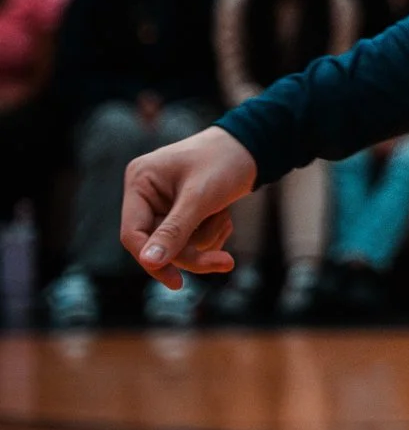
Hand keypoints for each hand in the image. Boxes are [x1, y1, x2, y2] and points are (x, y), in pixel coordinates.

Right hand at [119, 126, 255, 289]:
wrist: (255, 146)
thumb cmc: (226, 162)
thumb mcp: (200, 197)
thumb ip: (175, 230)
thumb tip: (149, 262)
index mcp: (140, 182)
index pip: (133, 234)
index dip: (152, 261)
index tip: (176, 282)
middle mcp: (147, 194)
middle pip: (159, 245)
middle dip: (193, 251)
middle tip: (226, 262)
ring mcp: (164, 204)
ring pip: (179, 246)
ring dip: (207, 238)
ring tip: (224, 214)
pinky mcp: (183, 212)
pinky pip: (193, 240)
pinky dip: (212, 233)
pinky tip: (225, 216)